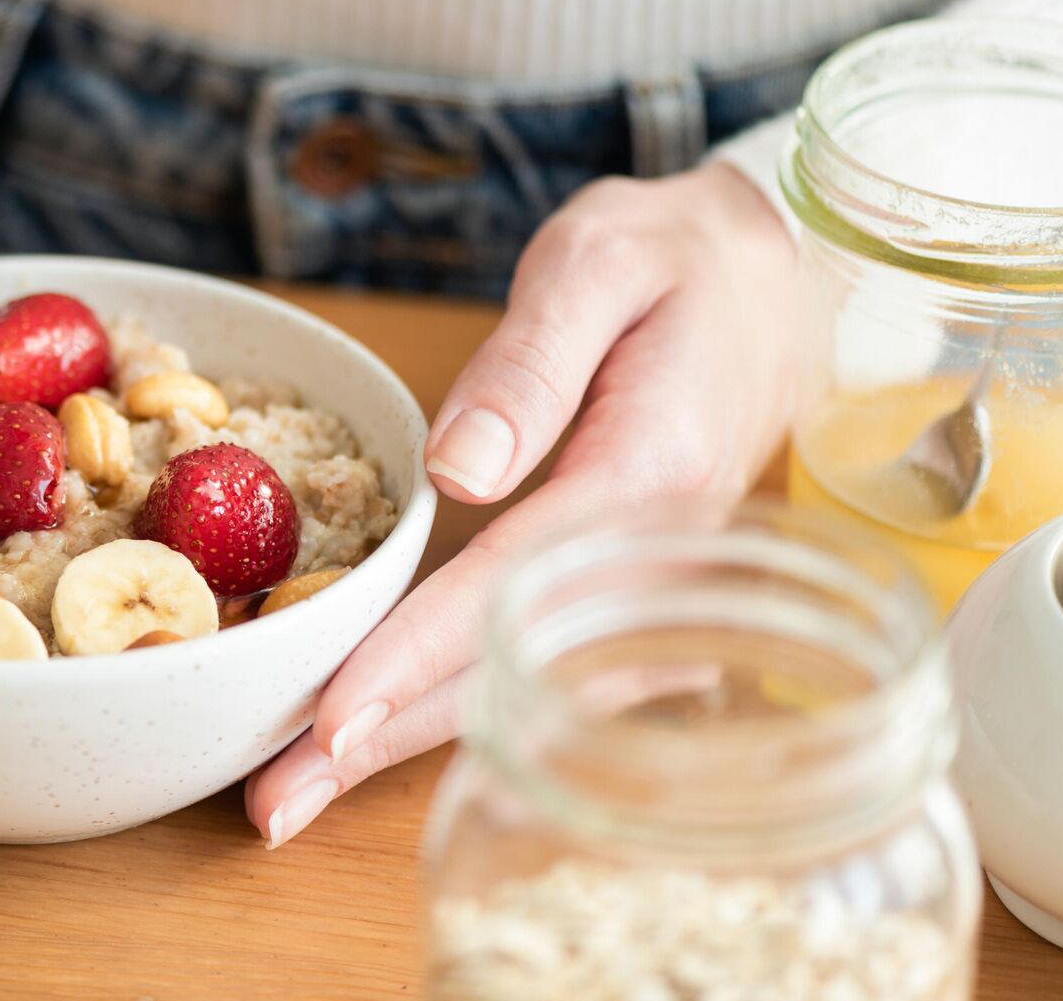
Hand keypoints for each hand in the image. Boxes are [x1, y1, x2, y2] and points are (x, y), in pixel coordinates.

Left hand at [245, 163, 798, 845]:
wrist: (784, 279)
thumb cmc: (679, 260)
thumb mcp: (600, 262)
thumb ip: (532, 361)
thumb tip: (458, 469)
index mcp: (649, 473)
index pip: (510, 586)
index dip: (415, 659)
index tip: (329, 720)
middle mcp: (660, 559)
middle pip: (511, 672)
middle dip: (388, 740)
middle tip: (277, 803)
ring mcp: (659, 589)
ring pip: (530, 691)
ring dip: (415, 744)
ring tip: (305, 791)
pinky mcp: (643, 595)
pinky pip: (552, 672)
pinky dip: (466, 712)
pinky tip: (388, 741)